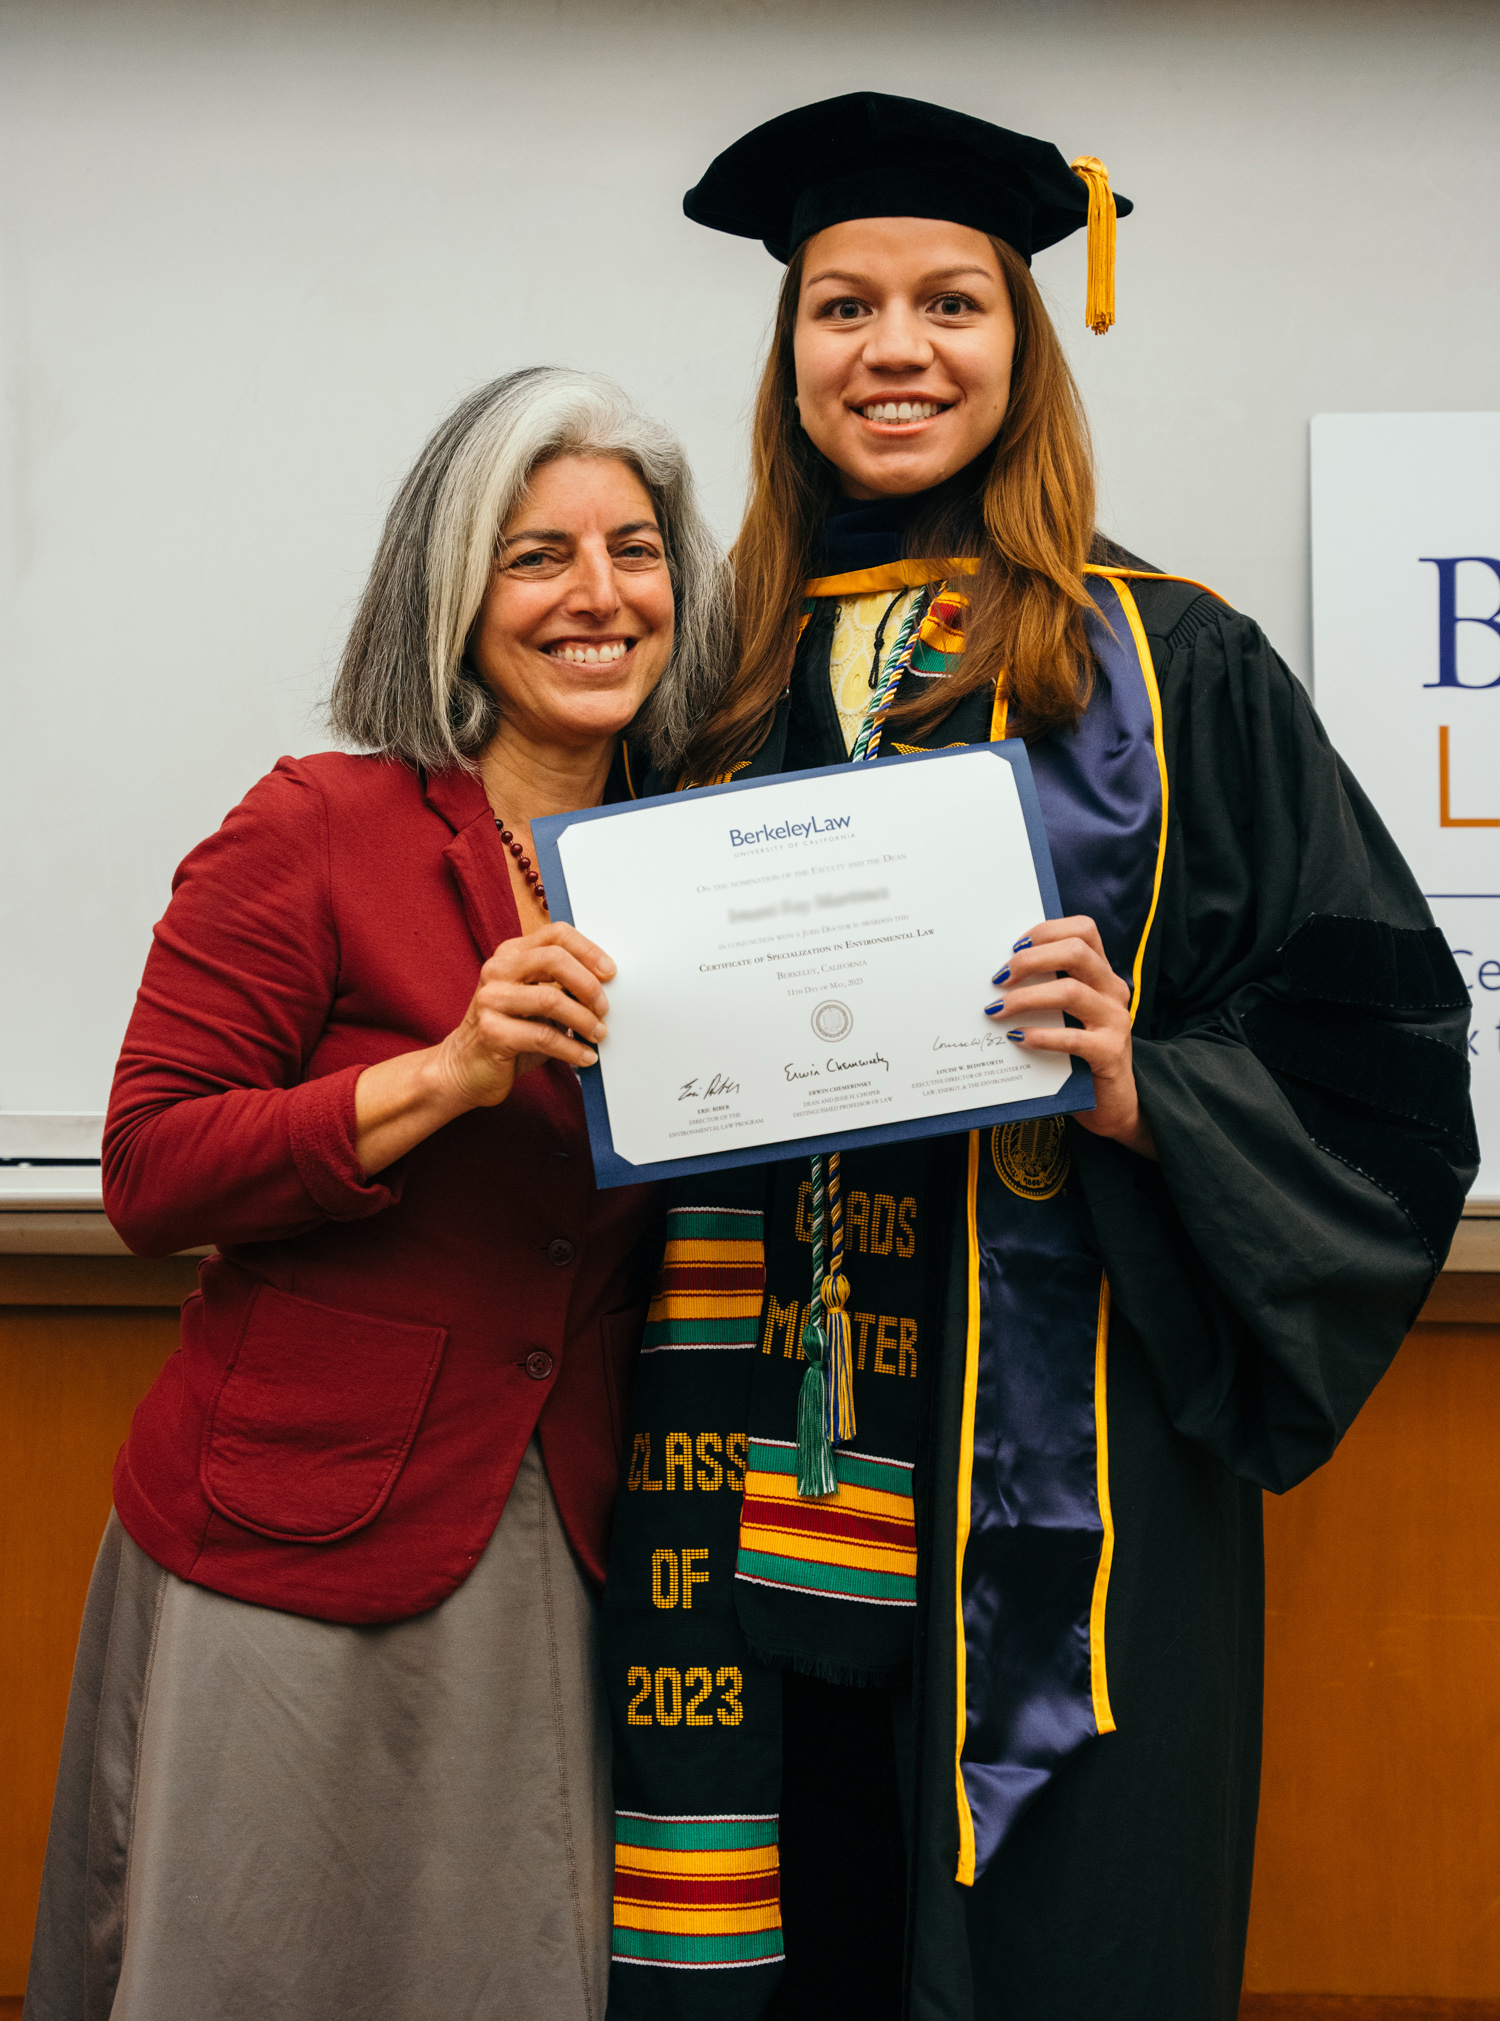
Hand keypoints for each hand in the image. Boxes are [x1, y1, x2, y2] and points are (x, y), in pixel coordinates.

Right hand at [430, 923, 613, 1109]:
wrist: (464, 1068)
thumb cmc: (508, 1033)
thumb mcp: (535, 1001)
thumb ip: (561, 986)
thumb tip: (606, 986)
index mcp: (510, 955)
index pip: (555, 935)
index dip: (588, 950)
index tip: (610, 973)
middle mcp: (497, 970)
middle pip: (553, 960)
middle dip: (588, 984)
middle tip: (604, 1008)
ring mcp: (491, 1000)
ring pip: (550, 999)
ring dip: (584, 1020)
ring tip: (598, 1035)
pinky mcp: (492, 1032)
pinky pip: (544, 1037)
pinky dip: (572, 1049)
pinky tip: (584, 1057)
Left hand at [984, 916, 1155, 1157]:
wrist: (1111, 1102)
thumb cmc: (1077, 1052)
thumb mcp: (1064, 1014)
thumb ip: (1044, 990)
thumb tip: (995, 976)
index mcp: (1101, 974)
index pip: (1084, 930)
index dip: (1047, 931)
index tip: (1014, 946)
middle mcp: (1112, 990)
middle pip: (1076, 952)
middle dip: (1032, 959)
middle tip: (998, 977)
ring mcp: (1114, 1020)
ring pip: (1071, 992)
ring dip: (1027, 998)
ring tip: (997, 1010)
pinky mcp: (1109, 1053)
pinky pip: (1073, 1038)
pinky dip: (1041, 1036)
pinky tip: (1017, 1038)